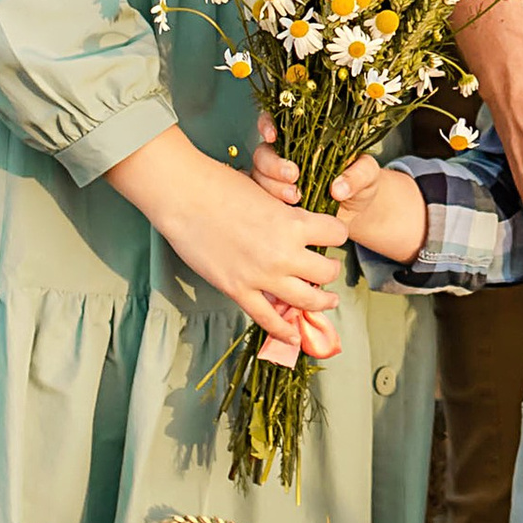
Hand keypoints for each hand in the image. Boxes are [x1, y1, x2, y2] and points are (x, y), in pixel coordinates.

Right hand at [105, 126, 347, 349]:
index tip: (331, 236)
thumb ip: (287, 216)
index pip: (337, 234)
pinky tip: (294, 336)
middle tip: (326, 268)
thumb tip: (299, 229)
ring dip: (322, 301)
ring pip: (307, 300)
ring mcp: (262, 276)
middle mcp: (284, 253)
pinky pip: (269, 319)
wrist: (185, 199)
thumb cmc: (223, 186)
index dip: (335, 234)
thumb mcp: (267, 195)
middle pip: (327, 271)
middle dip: (330, 269)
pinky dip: (284, 331)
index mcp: (294, 223)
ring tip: (329, 301)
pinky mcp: (239, 291)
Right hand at [252, 115, 430, 267]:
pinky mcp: (275, 204)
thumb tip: (338, 188)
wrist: (357, 212)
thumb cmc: (361, 183)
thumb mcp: (367, 173)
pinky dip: (269, 207)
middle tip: (294, 176)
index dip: (267, 124)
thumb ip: (357, 174)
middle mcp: (285, 157)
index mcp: (304, 139)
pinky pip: (262, 204)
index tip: (273, 136)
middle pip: (263, 154)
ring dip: (272, 188)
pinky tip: (286, 211)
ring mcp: (276, 182)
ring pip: (259, 179)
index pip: (276, 122)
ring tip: (295, 198)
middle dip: (274, 165)